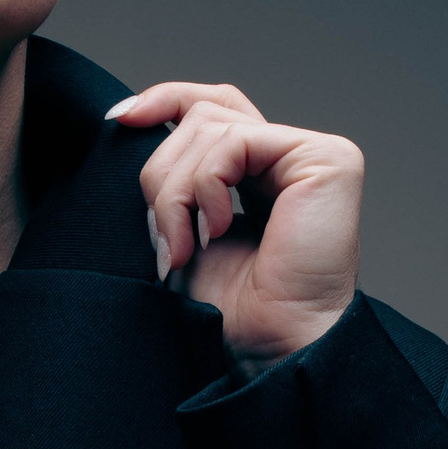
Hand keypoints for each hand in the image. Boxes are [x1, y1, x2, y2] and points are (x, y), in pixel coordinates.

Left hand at [104, 80, 362, 361]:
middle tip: (164, 237)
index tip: (120, 119)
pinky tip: (215, 232)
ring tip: (184, 247)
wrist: (267, 348)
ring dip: (176, 191)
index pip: (212, 106)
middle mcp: (291, 156)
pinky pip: (235, 142)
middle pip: (202, 114)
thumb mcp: (181, 227)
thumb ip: (172, 174)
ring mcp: (313, 155)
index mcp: (261, 171)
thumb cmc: (229, 309)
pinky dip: (206, 186)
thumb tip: (129, 116)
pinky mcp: (327, 159)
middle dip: (162, 173)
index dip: (164, 100)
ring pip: (210, 125)